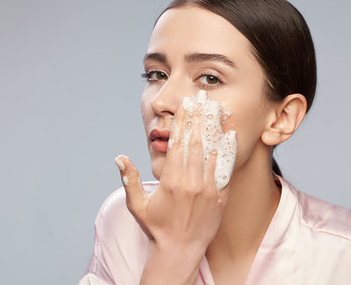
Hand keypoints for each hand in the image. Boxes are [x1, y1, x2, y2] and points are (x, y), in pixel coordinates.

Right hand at [115, 104, 234, 283]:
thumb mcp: (137, 205)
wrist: (180, 251)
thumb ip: (129, 180)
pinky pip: (226, 170)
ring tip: (216, 108)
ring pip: (213, 153)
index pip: (177, 146)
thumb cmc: (157, 227)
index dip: (182, 124)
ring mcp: (208, 191)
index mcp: (170, 183)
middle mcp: (191, 184)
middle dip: (198, 118)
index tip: (184, 106)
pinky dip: (228, 151)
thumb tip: (119, 158)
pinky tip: (231, 135)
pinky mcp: (220, 198)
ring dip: (214, 128)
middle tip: (201, 98)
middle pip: (196, 144)